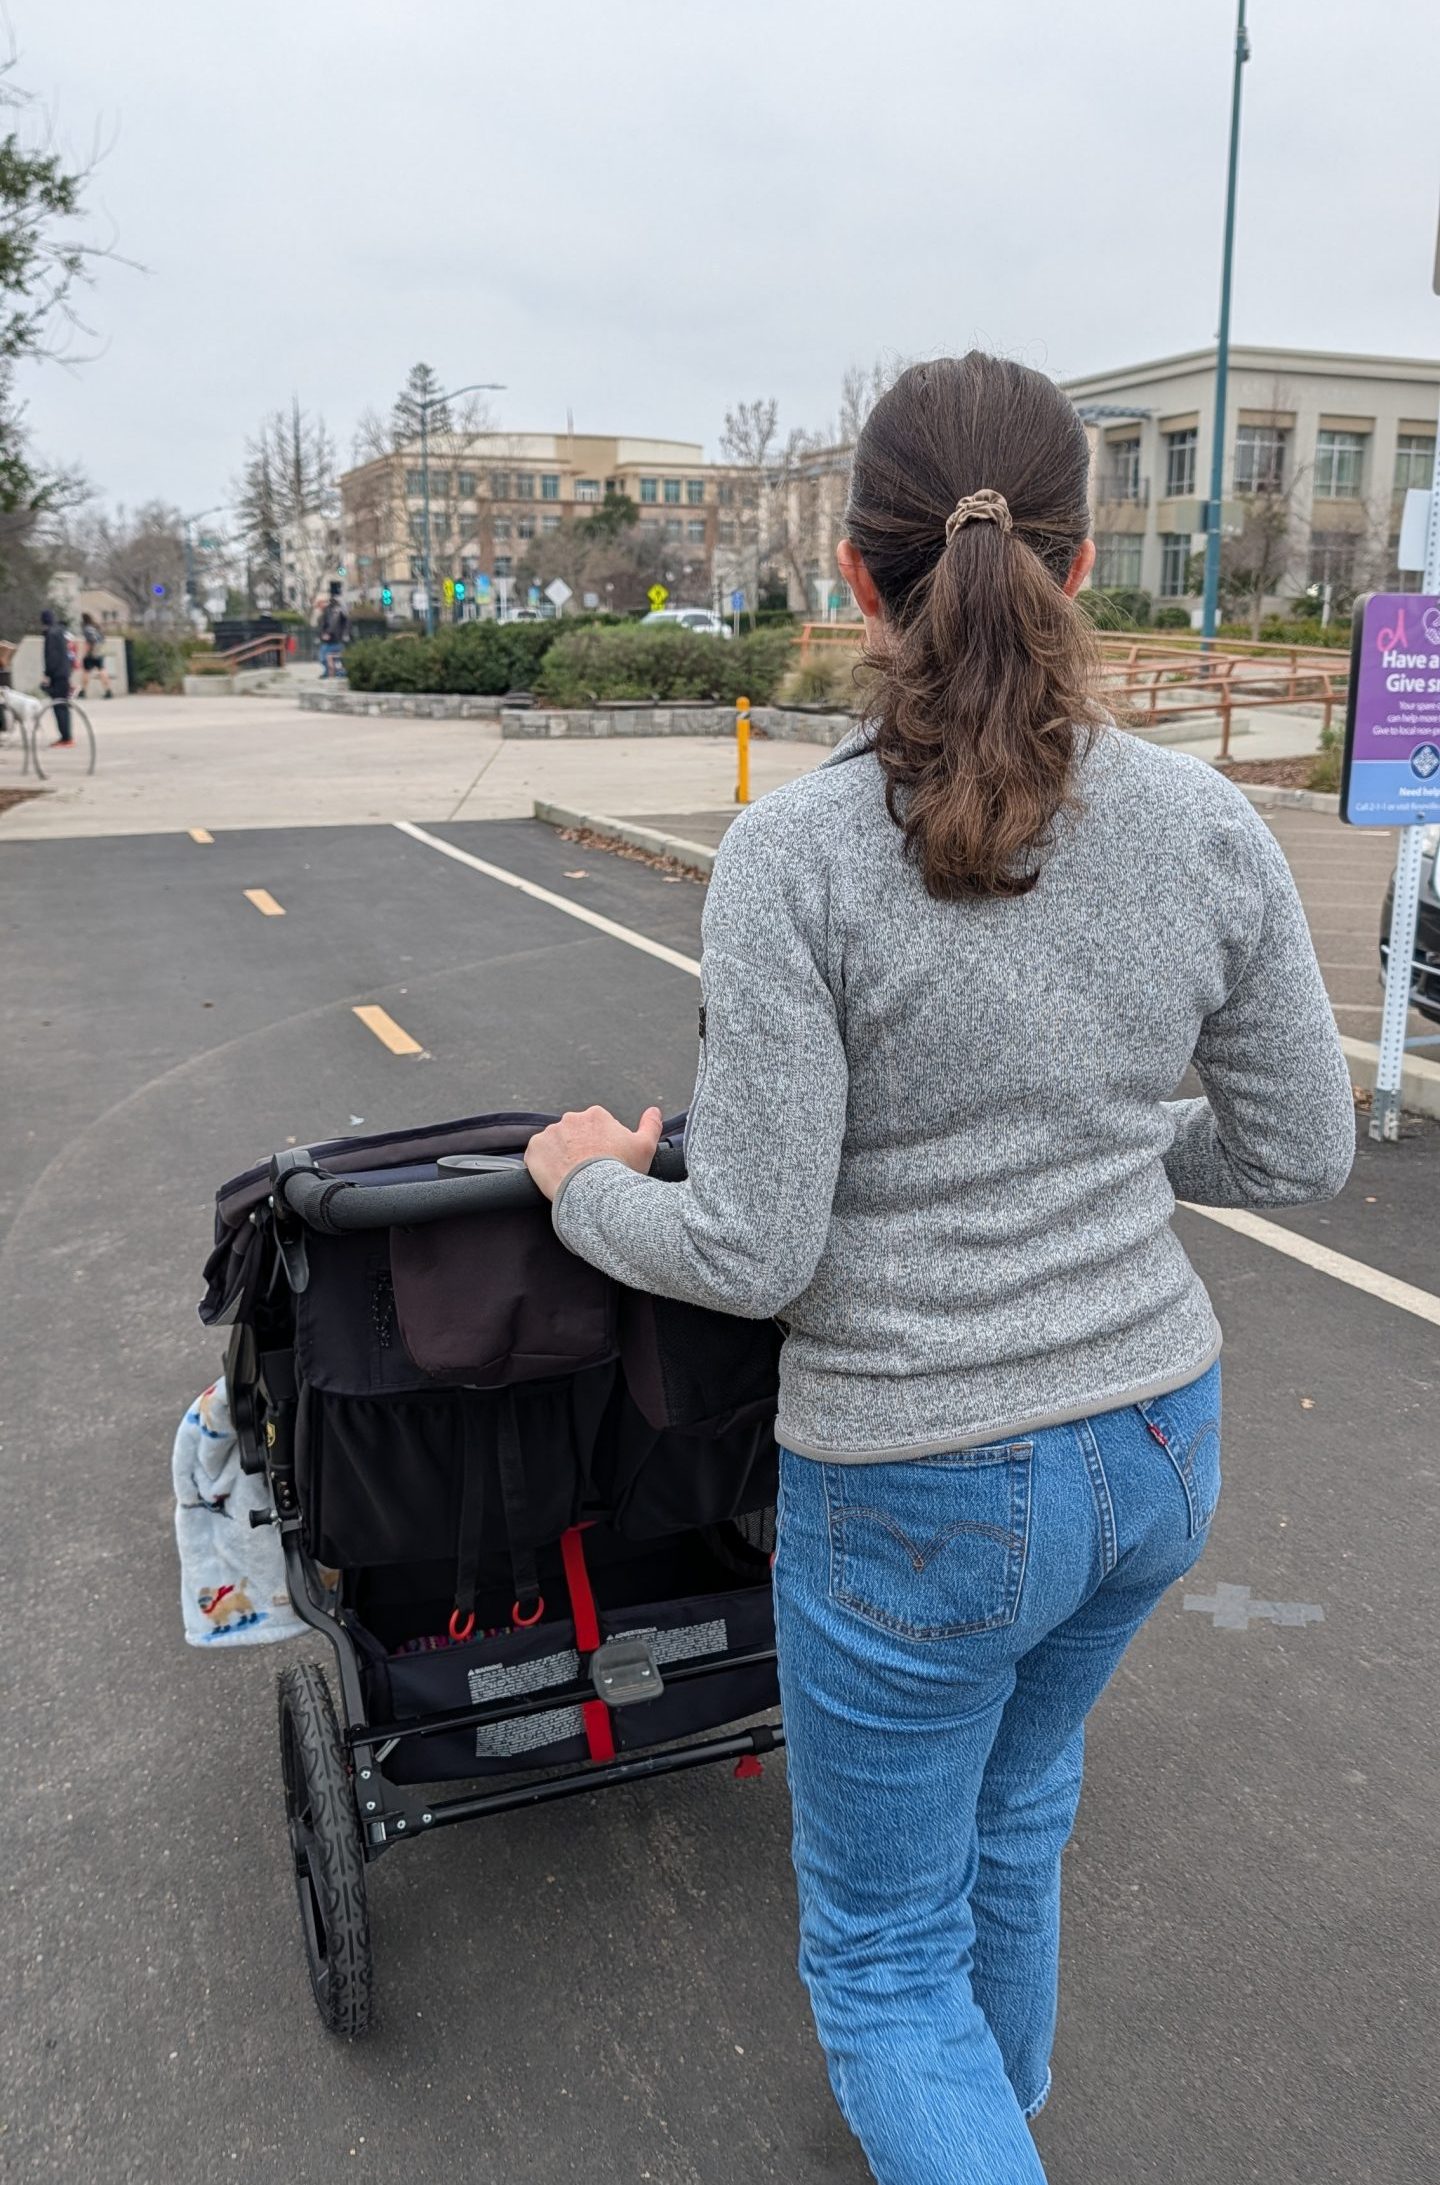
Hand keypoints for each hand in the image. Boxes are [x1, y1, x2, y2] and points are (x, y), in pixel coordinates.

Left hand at [524, 1104, 663, 1201]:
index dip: (602, 1146)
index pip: (597, 1128)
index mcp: (596, 1115)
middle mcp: (571, 1119)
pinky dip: (543, 1165)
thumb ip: (651, 1126)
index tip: (604, 1161)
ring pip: (556, 1144)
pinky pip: (537, 1155)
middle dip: (580, 1149)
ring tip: (572, 1178)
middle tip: (588, 1172)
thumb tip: (654, 1110)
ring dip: (561, 1156)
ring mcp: (550, 1133)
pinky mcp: (534, 1149)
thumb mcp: (646, 1148)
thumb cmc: (621, 1170)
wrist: (593, 1192)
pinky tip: (555, 1178)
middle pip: (575, 1134)